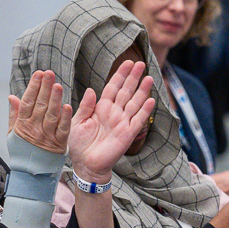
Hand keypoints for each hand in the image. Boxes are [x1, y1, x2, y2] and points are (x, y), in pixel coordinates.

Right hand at [7, 70, 70, 153]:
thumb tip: (12, 97)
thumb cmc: (22, 153)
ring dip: (55, 99)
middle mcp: (35, 129)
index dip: (33, 87)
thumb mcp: (12, 133)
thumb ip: (14, 114)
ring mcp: (47, 136)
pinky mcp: (59, 144)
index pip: (27, 102)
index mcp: (23, 125)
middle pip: (40, 105)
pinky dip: (65, 118)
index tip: (38, 75)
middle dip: (45, 88)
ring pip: (51, 115)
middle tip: (49, 74)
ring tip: (57, 85)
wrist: (30, 174)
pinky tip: (67, 106)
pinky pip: (62, 129)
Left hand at [67, 60, 155, 182]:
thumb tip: (91, 90)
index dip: (120, 75)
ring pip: (135, 103)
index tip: (127, 62)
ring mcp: (122, 122)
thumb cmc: (79, 144)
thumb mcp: (77, 122)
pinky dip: (145, 110)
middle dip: (133, 78)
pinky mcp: (128, 134)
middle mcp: (114, 113)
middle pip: (126, 91)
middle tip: (141, 63)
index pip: (113, 87)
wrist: (86, 165)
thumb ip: (85, 106)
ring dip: (142, 91)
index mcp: (101, 108)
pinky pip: (138, 120)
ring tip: (149, 77)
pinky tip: (151, 100)